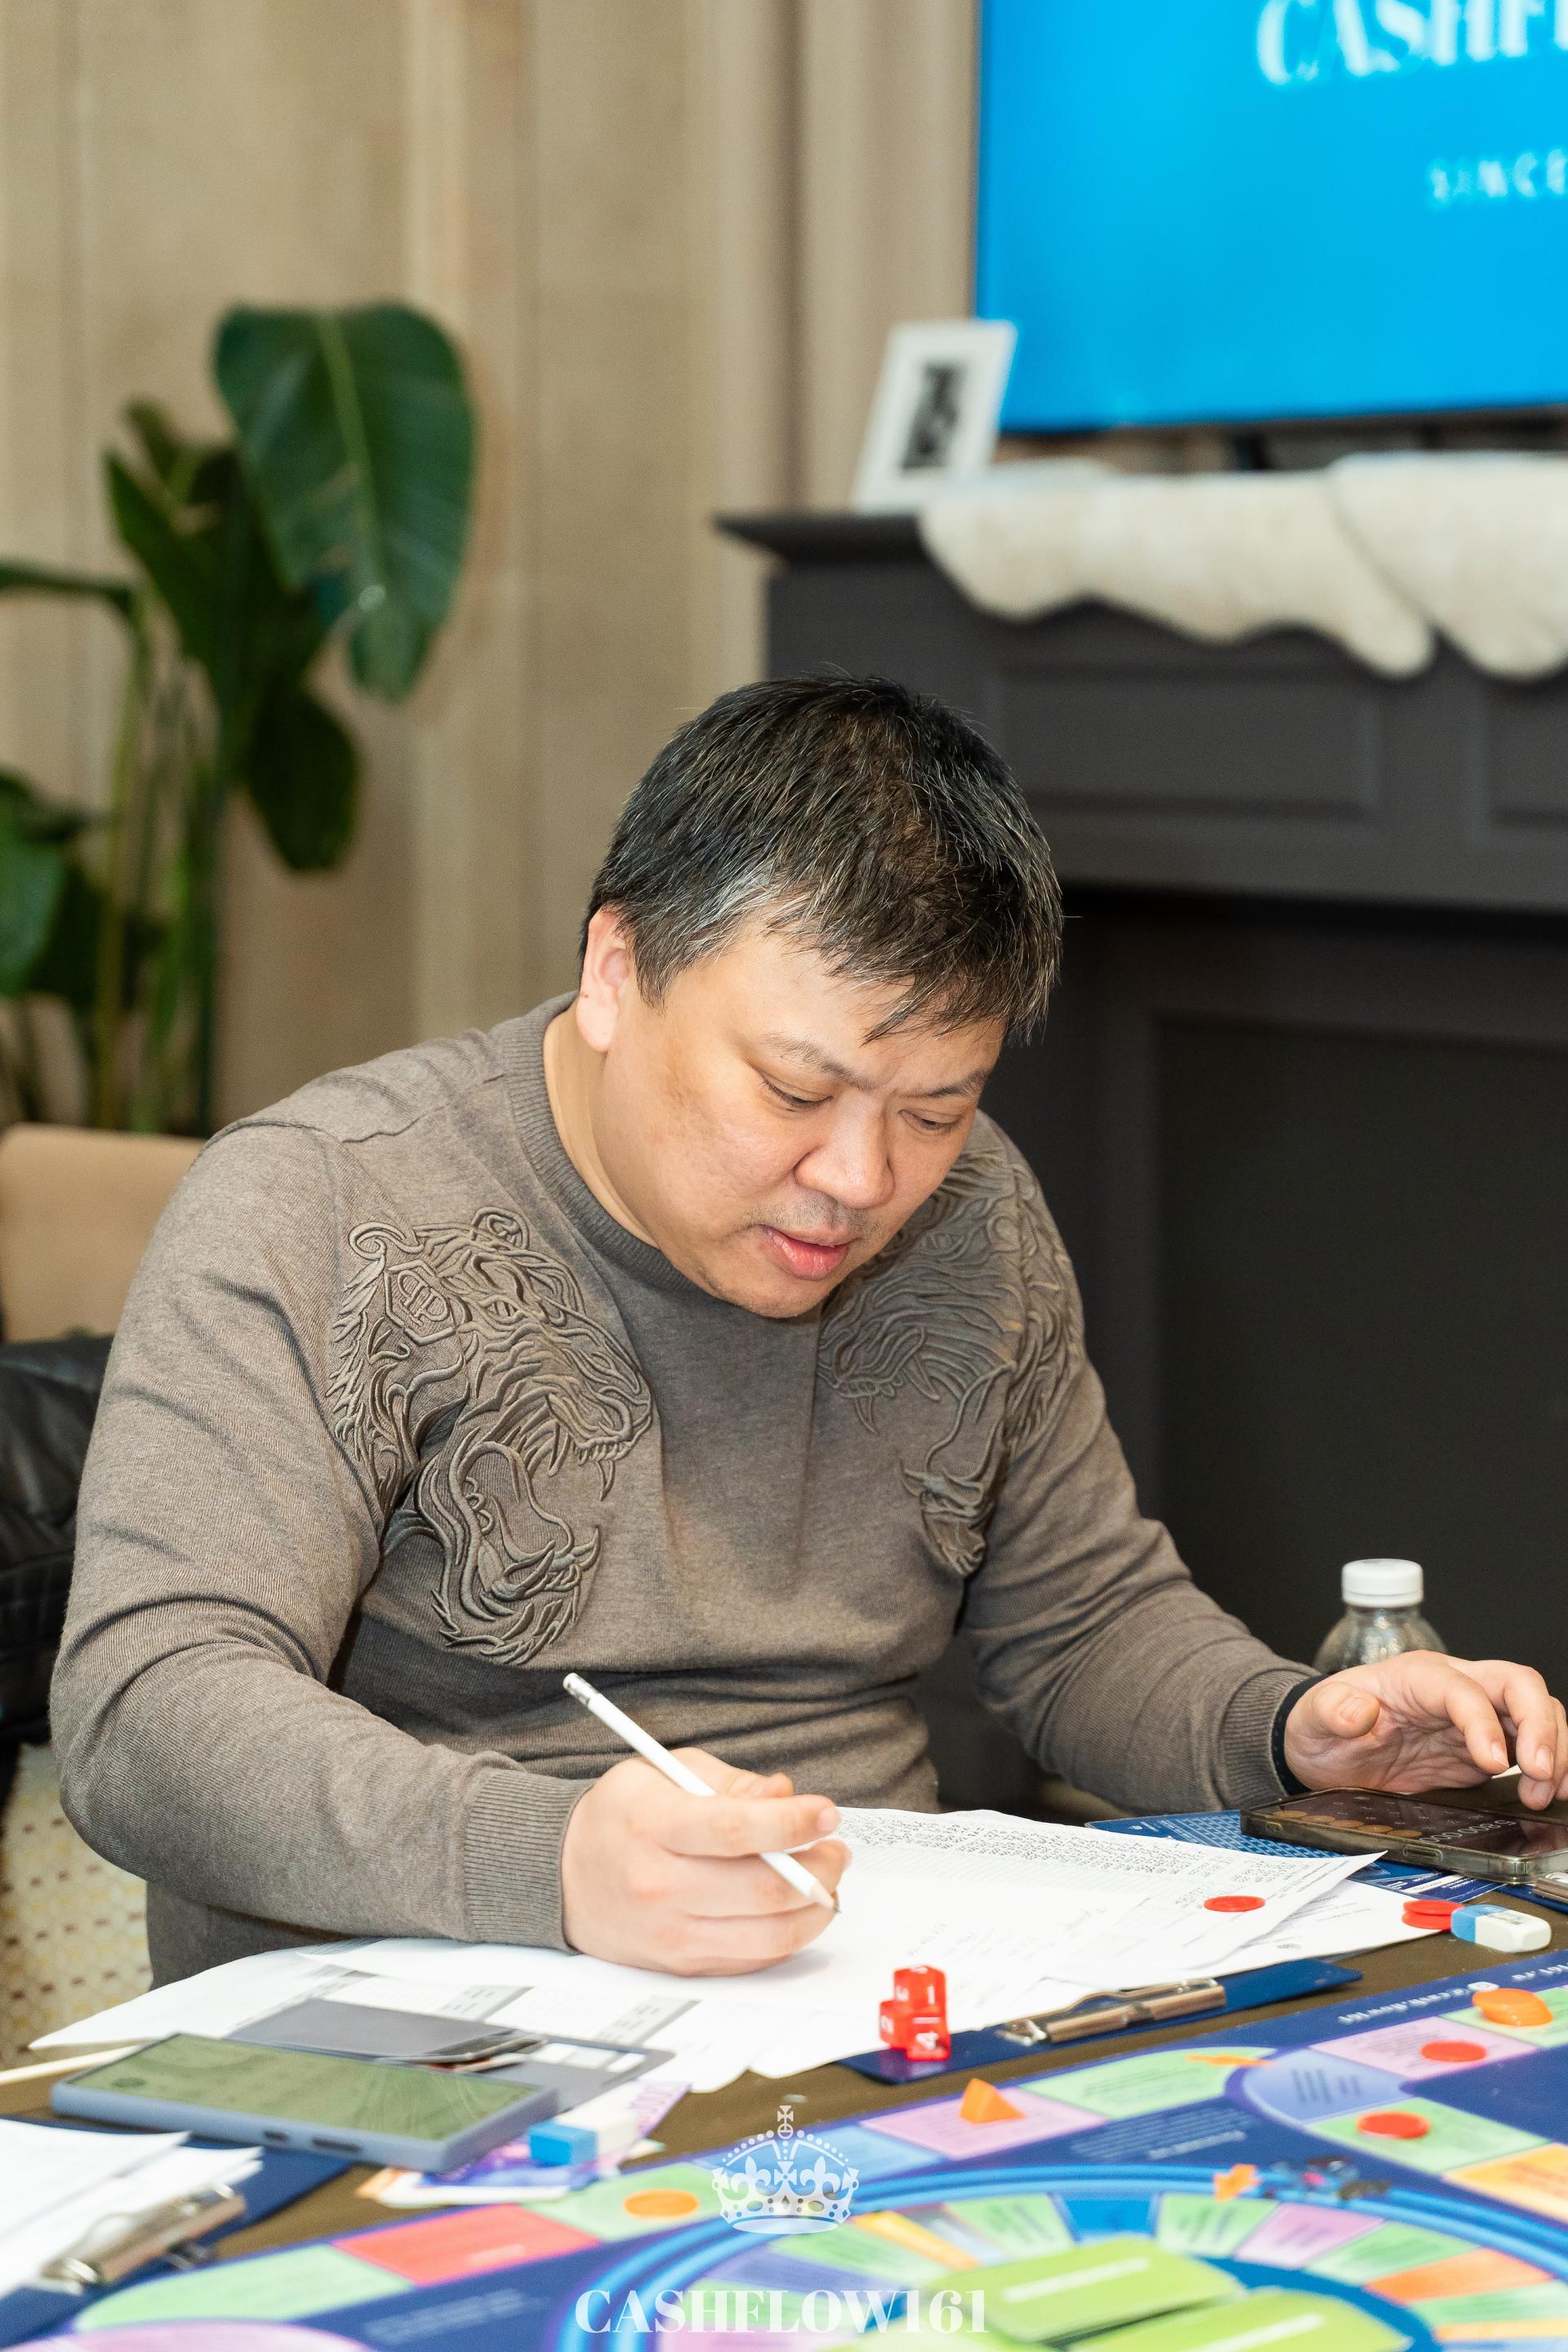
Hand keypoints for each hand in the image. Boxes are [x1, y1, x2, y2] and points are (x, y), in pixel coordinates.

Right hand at [560, 1747, 847, 1974]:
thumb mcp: (667, 1772)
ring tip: (825, 1879)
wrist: (562, 1874)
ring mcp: (672, 1933)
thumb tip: (784, 1795)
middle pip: (762, 1889)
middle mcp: (661, 1885)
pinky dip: (787, 1935)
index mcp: (655, 1826)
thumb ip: (732, 1783)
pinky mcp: (682, 1965)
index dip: (793, 1823)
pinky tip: (794, 1908)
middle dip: (819, 1868)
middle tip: (835, 1848)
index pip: (736, 1829)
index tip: (826, 1812)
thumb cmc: (621, 1815)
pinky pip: (753, 1959)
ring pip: (768, 1935)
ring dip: (815, 1908)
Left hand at [1284, 1653, 1567, 1807]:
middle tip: (1541, 1774)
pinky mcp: (1483, 1750)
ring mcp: (1474, 1719)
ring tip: (1546, 1793)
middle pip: (1517, 1686)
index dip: (1483, 1722)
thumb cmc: (1322, 1725)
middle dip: (1541, 1726)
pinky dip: (1549, 1767)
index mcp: (1415, 1676)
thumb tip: (1358, 1712)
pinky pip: (1531, 1747)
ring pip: (1536, 1712)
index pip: (1463, 1688)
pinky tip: (1551, 1793)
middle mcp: (1454, 1688)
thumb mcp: (1313, 1719)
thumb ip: (1332, 1711)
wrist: (1325, 1748)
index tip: (1492, 1763)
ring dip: (1554, 1750)